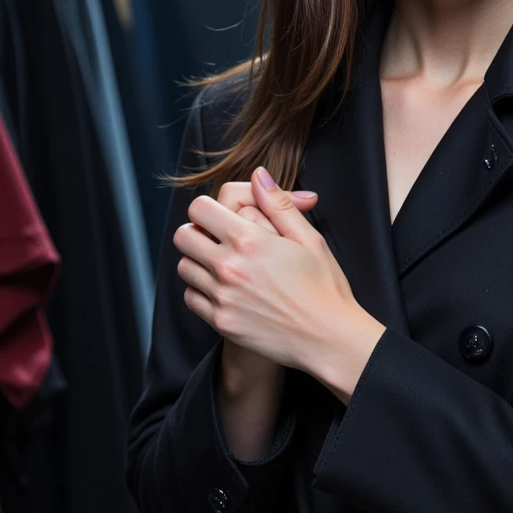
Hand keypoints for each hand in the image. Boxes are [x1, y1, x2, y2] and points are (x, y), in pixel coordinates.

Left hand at [175, 167, 374, 381]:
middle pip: (183, 236)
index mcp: (250, 240)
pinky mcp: (221, 321)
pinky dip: (201, 292)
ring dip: (199, 262)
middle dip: (198, 233)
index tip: (223, 217)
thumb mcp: (310, 239)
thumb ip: (279, 204)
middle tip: (219, 240)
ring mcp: (222, 296)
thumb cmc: (325, 287)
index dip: (209, 209)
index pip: (200, 209)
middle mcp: (229, 267)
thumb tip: (258, 175)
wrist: (329, 338)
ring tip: (224, 266)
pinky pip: (191, 298)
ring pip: (184, 267)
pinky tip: (225, 291)